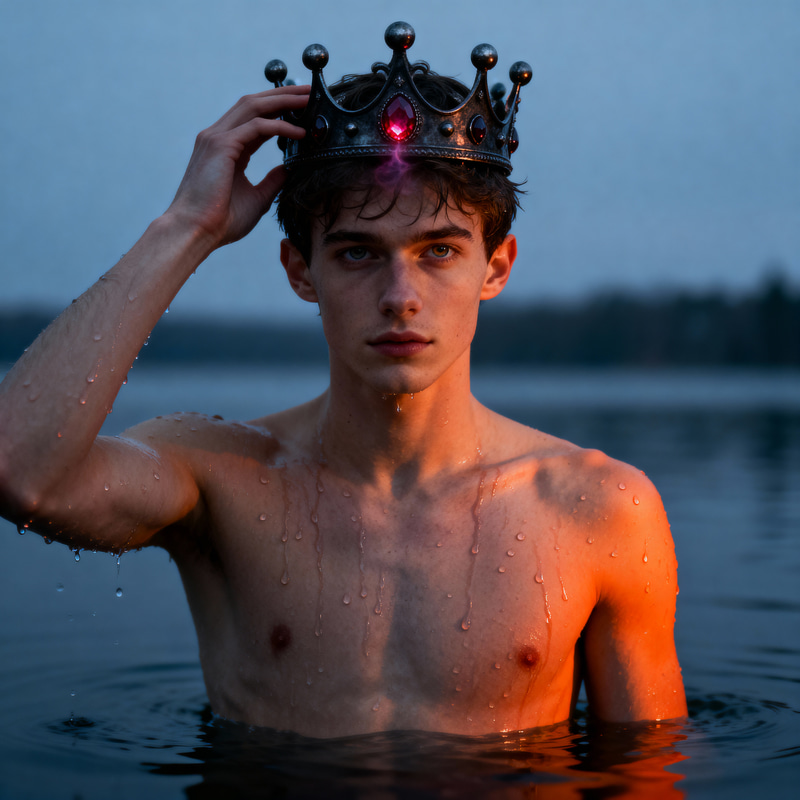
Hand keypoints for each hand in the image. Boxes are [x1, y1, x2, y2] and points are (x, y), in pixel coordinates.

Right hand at [166, 85, 308, 247]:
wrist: (196, 232)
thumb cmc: (222, 221)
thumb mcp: (257, 198)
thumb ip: (273, 181)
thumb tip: (291, 169)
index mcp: (225, 148)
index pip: (255, 119)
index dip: (279, 110)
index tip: (303, 108)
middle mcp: (218, 137)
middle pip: (254, 104)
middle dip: (283, 95)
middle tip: (311, 92)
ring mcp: (217, 138)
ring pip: (254, 107)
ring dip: (283, 100)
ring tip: (309, 99)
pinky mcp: (221, 146)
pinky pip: (257, 127)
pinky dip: (280, 125)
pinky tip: (300, 131)